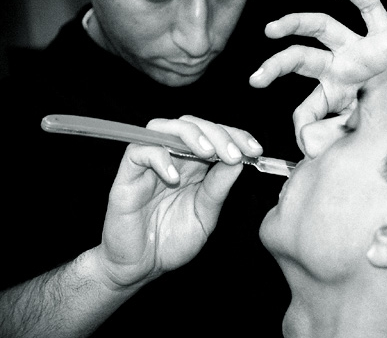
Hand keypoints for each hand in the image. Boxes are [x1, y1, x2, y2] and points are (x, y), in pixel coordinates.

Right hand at [94, 115, 262, 289]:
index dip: (235, 135)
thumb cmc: (172, 242)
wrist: (140, 268)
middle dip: (218, 133)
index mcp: (192, 165)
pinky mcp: (126, 177)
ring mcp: (147, 166)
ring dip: (190, 134)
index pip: (213, 135)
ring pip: (163, 127)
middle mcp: (170, 159)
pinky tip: (175, 178)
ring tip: (209, 153)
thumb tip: (238, 160)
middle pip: (191, 124)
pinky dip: (158, 157)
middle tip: (234, 153)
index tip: (255, 150)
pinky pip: (138, 152)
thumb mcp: (205, 215)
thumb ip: (217, 188)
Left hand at [250, 0, 386, 151]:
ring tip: (272, 30)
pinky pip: (370, 10)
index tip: (303, 139)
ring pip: (322, 27)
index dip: (301, 124)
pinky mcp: (386, 37)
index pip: (306, 107)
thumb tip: (305, 144)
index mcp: (334, 95)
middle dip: (276, 67)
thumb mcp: (359, 137)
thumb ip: (331, 139)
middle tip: (256, 79)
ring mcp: (361, 51)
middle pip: (301, 60)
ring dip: (295, 24)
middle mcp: (342, 70)